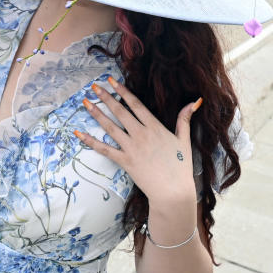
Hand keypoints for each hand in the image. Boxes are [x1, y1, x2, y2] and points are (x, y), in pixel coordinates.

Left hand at [75, 77, 199, 207]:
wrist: (173, 192)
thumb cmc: (180, 167)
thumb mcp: (184, 140)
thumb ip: (185, 119)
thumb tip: (195, 101)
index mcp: (154, 127)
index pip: (136, 104)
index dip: (123, 91)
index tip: (112, 81)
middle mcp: (141, 134)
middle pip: (120, 112)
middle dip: (106, 98)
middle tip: (94, 86)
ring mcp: (131, 148)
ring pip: (110, 127)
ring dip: (96, 114)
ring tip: (85, 102)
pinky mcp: (124, 161)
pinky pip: (104, 149)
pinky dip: (90, 141)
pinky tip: (78, 133)